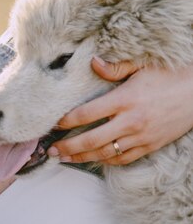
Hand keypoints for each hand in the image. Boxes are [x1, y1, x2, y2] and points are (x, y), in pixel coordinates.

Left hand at [48, 58, 192, 164]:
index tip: (53, 124)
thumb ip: (115, 67)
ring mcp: (141, 137)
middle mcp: (131, 121)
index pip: (87, 113)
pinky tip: (93, 159)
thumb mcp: (143, 66)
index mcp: (126, 99)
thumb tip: (92, 63)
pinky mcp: (150, 146)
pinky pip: (123, 158)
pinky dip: (106, 161)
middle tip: (51, 150)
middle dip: (68, 146)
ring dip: (82, 157)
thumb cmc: (172, 76)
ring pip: (105, 153)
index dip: (66, 121)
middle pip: (91, 140)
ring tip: (64, 158)